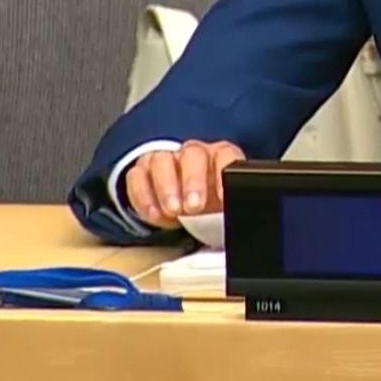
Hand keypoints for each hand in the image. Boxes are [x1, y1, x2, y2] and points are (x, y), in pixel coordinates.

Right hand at [122, 139, 245, 228]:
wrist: (188, 208)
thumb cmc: (211, 206)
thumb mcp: (226, 209)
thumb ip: (233, 211)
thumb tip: (244, 226)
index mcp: (220, 156)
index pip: (225, 155)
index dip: (224, 174)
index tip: (223, 198)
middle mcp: (193, 154)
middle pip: (192, 154)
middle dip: (192, 181)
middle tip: (193, 207)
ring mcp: (166, 160)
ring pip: (162, 160)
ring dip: (166, 187)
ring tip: (172, 212)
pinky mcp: (142, 172)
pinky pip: (136, 176)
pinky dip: (143, 196)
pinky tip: (154, 215)